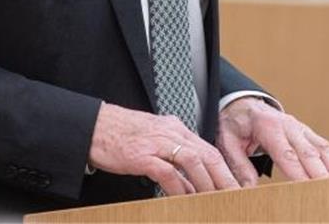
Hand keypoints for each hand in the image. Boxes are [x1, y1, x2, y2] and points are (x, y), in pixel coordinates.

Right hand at [88, 102, 240, 195]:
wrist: (93, 127)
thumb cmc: (121, 137)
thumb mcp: (153, 143)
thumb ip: (174, 163)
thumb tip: (191, 187)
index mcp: (175, 129)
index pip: (209, 150)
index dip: (225, 170)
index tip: (236, 188)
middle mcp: (170, 133)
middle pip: (207, 155)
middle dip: (224, 179)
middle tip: (235, 198)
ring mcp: (156, 143)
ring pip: (192, 162)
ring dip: (206, 184)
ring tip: (214, 201)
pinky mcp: (141, 155)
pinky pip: (167, 172)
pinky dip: (179, 187)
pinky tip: (184, 199)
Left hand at [216, 97, 328, 185]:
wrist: (244, 104)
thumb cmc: (235, 124)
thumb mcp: (227, 141)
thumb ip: (238, 164)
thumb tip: (248, 189)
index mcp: (268, 127)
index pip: (286, 154)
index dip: (298, 173)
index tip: (307, 189)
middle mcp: (290, 126)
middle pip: (310, 154)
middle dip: (322, 176)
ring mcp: (302, 129)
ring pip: (324, 150)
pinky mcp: (309, 134)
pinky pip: (327, 149)